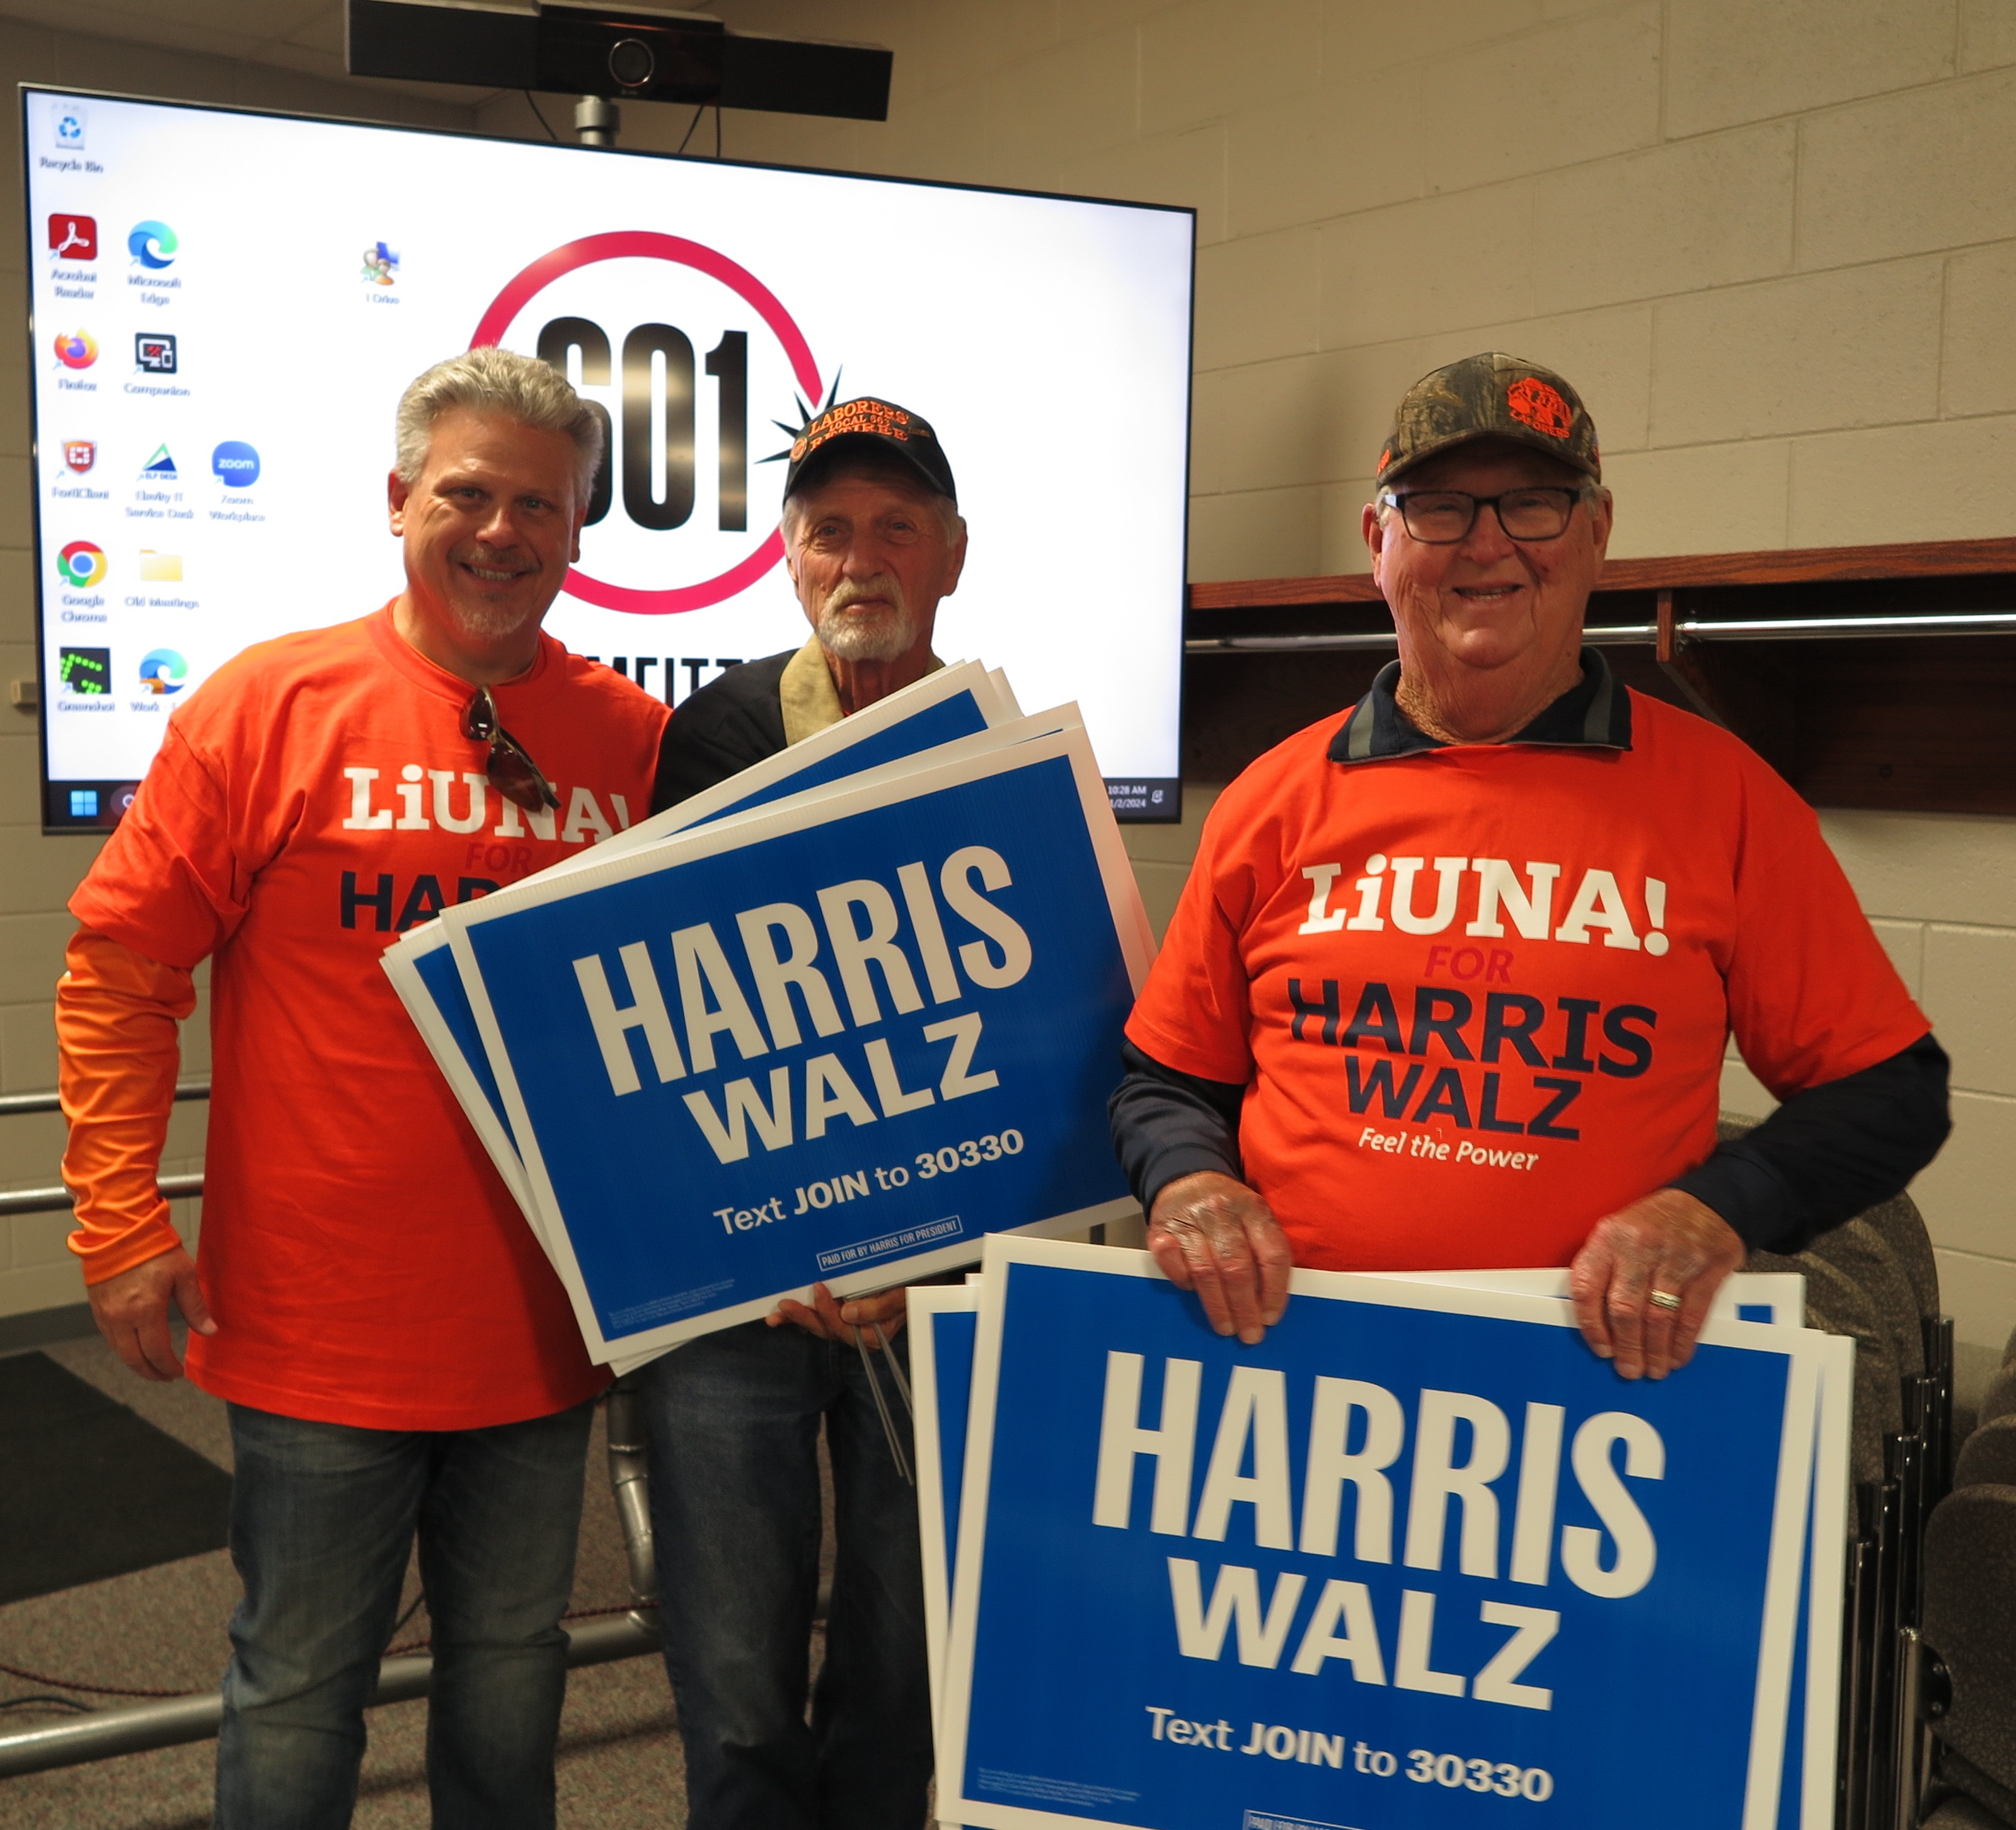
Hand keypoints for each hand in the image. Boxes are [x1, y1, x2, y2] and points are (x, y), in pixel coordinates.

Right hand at [86, 1244, 215, 1381]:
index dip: (168, 1366)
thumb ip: (195, 1306)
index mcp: (145, 1311)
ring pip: (119, 1351)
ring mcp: (106, 1315)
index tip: (178, 1372)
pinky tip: (135, 1348)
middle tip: (165, 1377)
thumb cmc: (155, 1249)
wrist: (119, 1232)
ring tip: (153, 1366)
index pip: (156, 1351)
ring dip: (136, 1363)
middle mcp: (121, 1318)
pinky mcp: (97, 1309)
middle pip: (133, 1358)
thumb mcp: (184, 1274)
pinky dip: (123, 1349)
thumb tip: (209, 1331)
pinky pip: (109, 1338)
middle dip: (151, 1372)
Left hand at [769, 1281, 907, 1346]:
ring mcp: (849, 1324)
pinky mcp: (842, 1313)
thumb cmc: (914, 1286)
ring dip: (798, 1318)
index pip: (845, 1328)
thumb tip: (848, 1313)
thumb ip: (880, 1306)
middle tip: (785, 1305)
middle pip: (827, 1329)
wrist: (920, 1279)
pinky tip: (785, 1314)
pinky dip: (803, 1313)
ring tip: (777, 1312)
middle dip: (805, 1317)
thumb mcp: (903, 1294)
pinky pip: (820, 1316)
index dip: (828, 1311)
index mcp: (873, 1333)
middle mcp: (858, 1332)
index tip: (819, 1289)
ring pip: (820, 1324)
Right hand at [1147, 1171, 1293, 1345]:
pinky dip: (1183, 1282)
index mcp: (1253, 1209)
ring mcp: (1189, 1220)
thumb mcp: (1253, 1218)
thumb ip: (1264, 1251)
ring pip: (1206, 1271)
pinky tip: (1192, 1292)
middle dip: (1245, 1307)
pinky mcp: (1161, 1229)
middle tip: (1250, 1333)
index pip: (1271, 1254)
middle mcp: (1221, 1211)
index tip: (1272, 1317)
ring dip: (1217, 1305)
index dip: (1275, 1291)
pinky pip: (1173, 1265)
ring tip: (1226, 1327)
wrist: (1186, 1178)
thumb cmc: (1227, 1210)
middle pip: (1237, 1267)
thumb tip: (1269, 1304)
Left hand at [1569, 1188, 1743, 1379]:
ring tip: (1653, 1370)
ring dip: (1655, 1350)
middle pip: (1625, 1308)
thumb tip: (1595, 1321)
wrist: (1709, 1202)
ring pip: (1658, 1316)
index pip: (1587, 1287)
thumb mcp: (1619, 1232)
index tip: (1600, 1349)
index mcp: (1608, 1237)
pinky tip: (1677, 1356)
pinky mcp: (1706, 1270)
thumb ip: (1605, 1268)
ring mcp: (1674, 1258)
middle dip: (1626, 1346)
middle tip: (1628, 1370)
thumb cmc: (1655, 1224)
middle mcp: (1638, 1246)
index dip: (1591, 1325)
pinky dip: (1683, 1342)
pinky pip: (1691, 1315)